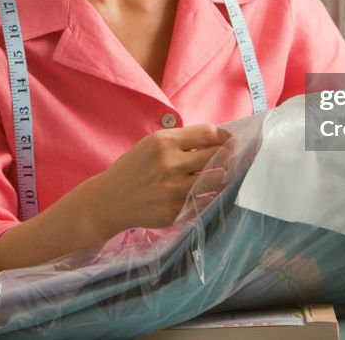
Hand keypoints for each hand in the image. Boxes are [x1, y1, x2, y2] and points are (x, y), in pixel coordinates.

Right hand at [89, 124, 232, 236]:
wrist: (109, 200)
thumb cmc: (134, 169)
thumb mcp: (151, 145)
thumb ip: (181, 140)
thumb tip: (216, 139)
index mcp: (164, 142)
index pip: (208, 133)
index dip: (224, 136)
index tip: (231, 140)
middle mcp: (171, 163)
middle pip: (217, 155)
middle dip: (230, 155)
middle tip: (235, 157)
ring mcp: (174, 189)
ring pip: (217, 178)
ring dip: (224, 176)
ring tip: (224, 174)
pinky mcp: (176, 210)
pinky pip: (206, 201)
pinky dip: (212, 196)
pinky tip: (211, 193)